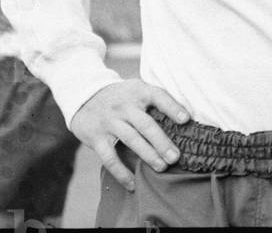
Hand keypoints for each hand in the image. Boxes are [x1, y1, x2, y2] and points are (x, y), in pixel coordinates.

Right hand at [69, 79, 189, 190]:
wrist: (84, 95)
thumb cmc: (122, 96)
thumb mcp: (137, 88)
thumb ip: (155, 100)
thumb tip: (185, 119)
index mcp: (139, 91)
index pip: (158, 96)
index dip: (173, 107)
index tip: (186, 120)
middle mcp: (124, 105)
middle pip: (146, 124)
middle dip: (162, 142)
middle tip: (176, 157)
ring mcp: (110, 121)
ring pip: (131, 140)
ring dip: (148, 155)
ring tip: (162, 167)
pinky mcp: (96, 137)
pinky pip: (109, 158)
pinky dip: (121, 172)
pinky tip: (133, 184)